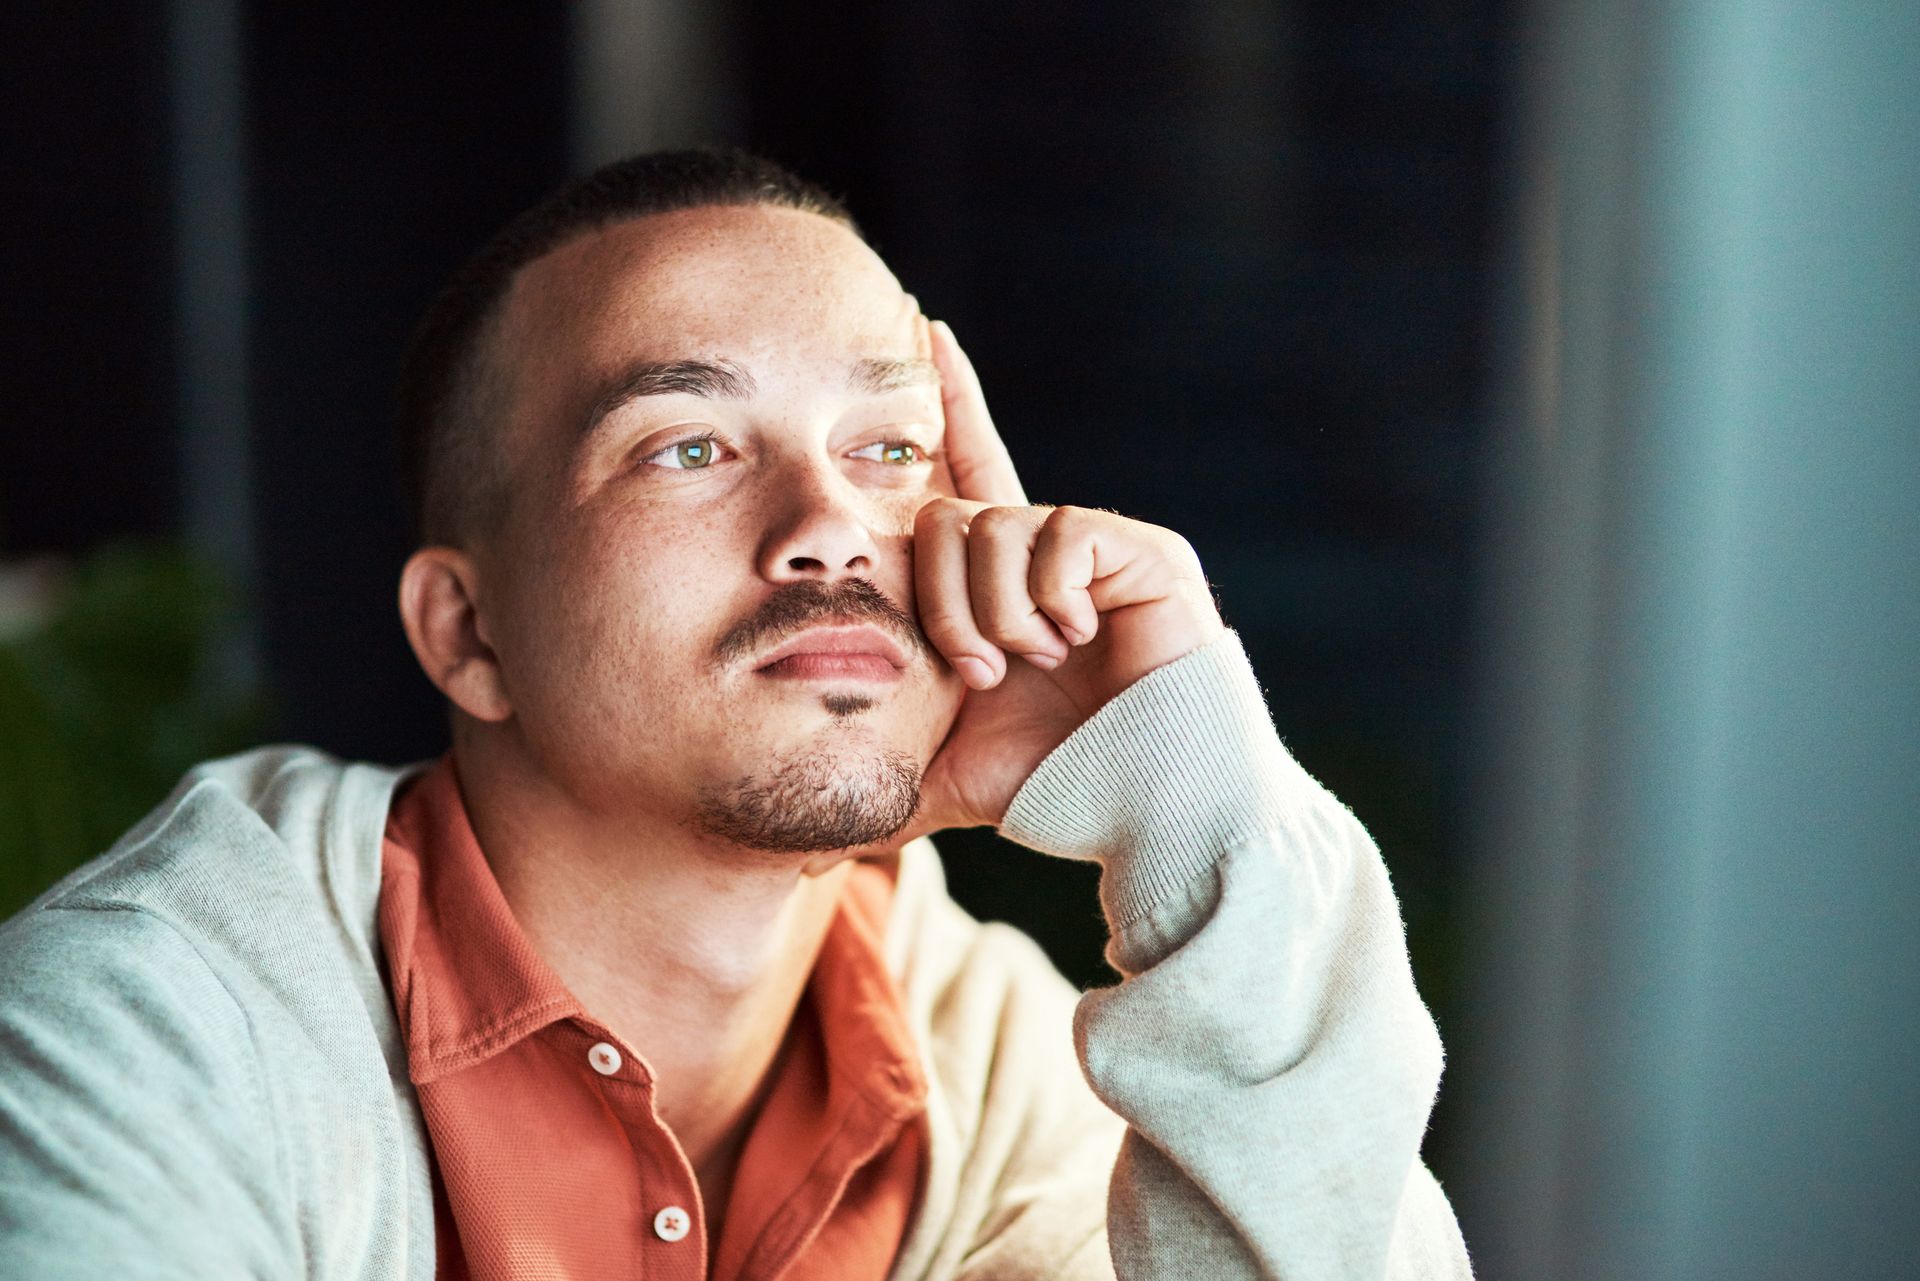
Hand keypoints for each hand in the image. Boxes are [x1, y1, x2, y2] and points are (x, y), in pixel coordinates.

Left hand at [899, 320, 1224, 837]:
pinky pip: (1060, 534)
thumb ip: (883, 782)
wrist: (1151, 812)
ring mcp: (1099, 549)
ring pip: (997, 529)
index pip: (967, 476)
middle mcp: (1051, 554)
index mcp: (1007, 586)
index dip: (951, 405)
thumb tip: (799, 853)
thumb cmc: (1063, 793)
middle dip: (946, 601)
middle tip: (981, 670)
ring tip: (1035, 665)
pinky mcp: (1144, 552)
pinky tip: (1079, 641)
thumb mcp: (950, 776)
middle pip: (949, 516)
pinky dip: (1051, 595)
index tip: (924, 330)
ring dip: (997, 612)